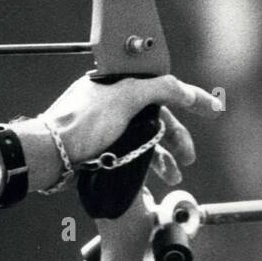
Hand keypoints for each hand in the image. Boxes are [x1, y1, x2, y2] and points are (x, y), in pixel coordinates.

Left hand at [40, 73, 222, 185]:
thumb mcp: (125, 97)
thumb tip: (181, 89)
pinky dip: (144, 162)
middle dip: (176, 137)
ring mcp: (105, 125)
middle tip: (188, 157)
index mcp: (117, 84)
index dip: (189, 98)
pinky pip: (130, 151)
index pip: (161, 87)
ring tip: (173, 174)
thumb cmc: (80, 124)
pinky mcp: (98, 145)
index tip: (212, 109)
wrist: (49, 153)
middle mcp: (111, 103)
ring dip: (163, 156)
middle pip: (156, 117)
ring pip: (144, 137)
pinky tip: (151, 175)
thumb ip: (158, 88)